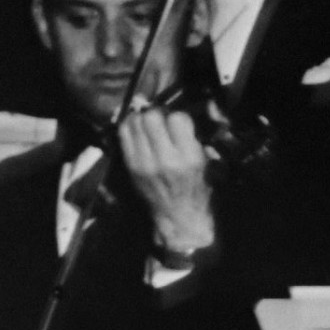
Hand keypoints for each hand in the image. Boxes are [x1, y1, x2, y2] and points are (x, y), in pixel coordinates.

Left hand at [117, 105, 216, 264]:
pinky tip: (137, 129)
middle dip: (157, 112)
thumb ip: (194, 139)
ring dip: (141, 117)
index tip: (179, 121)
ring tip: (147, 122)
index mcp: (189, 157)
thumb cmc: (197, 190)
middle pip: (151, 117)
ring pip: (134, 123)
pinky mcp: (130, 165)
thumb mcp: (206, 164)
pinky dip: (129, 126)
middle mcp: (165, 158)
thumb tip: (179, 117)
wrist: (178, 217)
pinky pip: (123, 135)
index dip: (178, 115)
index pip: (178, 118)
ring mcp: (144, 162)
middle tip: (160, 118)